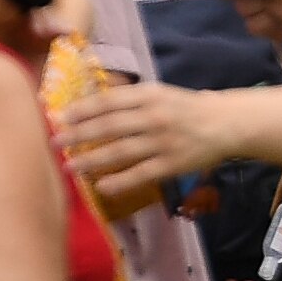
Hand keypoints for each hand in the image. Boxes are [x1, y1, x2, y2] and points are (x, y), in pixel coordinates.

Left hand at [58, 78, 225, 199]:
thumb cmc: (185, 107)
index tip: (60, 117)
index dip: (83, 110)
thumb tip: (91, 108)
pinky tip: (101, 186)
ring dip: (91, 160)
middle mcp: (153, 116)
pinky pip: (139, 175)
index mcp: (149, 94)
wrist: (225, 123)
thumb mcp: (159, 93)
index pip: (108, 101)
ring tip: (70, 167)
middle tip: (56, 143)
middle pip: (109, 126)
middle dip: (79, 135)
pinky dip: (118, 182)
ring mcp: (162, 141)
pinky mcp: (171, 164)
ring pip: (120, 151)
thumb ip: (130, 100)